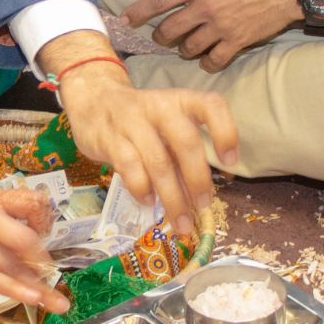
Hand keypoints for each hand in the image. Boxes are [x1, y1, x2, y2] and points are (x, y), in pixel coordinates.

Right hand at [0, 185, 70, 312]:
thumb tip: (18, 233)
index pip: (29, 204)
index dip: (44, 220)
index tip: (46, 232)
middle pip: (25, 241)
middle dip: (43, 260)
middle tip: (52, 273)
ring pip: (11, 266)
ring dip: (37, 286)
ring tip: (58, 303)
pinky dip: (14, 289)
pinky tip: (32, 299)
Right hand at [58, 62, 237, 236]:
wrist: (93, 101)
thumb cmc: (141, 120)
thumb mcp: (166, 128)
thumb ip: (182, 156)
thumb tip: (199, 198)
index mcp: (181, 101)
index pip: (211, 106)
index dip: (225, 132)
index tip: (230, 162)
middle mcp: (159, 107)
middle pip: (185, 142)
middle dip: (197, 179)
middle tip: (203, 206)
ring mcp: (132, 122)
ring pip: (158, 161)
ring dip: (172, 196)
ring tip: (181, 221)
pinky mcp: (109, 139)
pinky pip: (129, 167)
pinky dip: (142, 189)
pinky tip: (149, 203)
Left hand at [123, 0, 304, 71]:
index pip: (159, 0)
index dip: (138, 11)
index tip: (125, 19)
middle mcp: (204, 8)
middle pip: (169, 30)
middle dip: (161, 35)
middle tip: (162, 35)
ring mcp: (220, 27)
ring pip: (188, 48)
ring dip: (184, 49)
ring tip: (186, 46)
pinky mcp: (237, 42)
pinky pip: (214, 60)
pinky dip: (207, 62)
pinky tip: (207, 59)